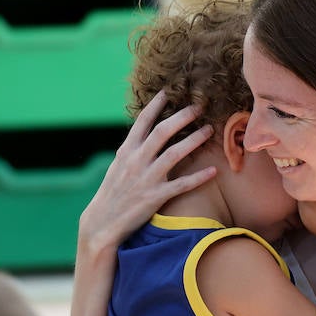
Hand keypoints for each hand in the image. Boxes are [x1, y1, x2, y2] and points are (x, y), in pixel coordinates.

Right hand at [78, 91, 218, 245]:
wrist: (102, 223)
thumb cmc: (112, 195)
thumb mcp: (118, 168)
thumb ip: (132, 152)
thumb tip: (145, 136)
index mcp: (126, 151)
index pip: (142, 122)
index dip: (155, 105)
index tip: (168, 91)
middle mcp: (136, 161)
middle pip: (162, 131)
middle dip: (182, 116)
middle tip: (199, 106)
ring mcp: (146, 179)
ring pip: (175, 153)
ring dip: (194, 140)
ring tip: (209, 130)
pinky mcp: (155, 197)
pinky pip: (182, 184)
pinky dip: (199, 177)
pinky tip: (213, 171)